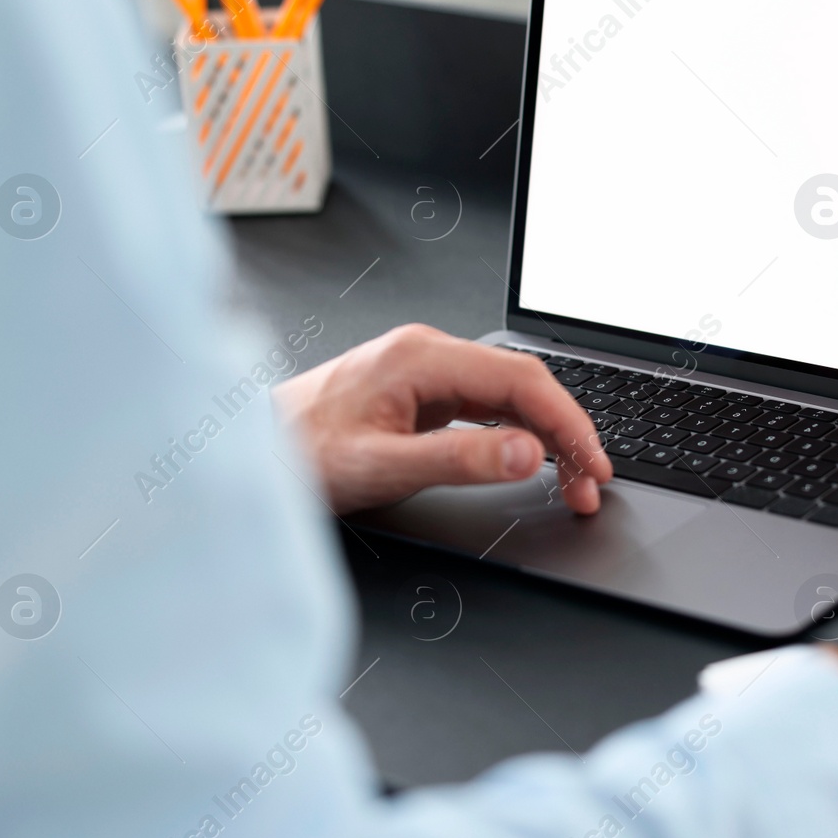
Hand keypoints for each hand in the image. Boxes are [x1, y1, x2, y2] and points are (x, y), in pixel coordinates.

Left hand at [274, 325, 611, 514]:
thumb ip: (459, 460)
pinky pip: (485, 407)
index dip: (567, 423)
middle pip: (523, 385)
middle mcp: (427, 354)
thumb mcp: (381, 467)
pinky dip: (517, 435)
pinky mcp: (419, 393)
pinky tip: (531, 459)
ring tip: (572, 479)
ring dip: (545, 435)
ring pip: (508, 396)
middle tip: (592, 483)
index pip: (521, 381)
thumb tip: (526, 453)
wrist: (244, 450)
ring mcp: (424, 371)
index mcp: (421, 357)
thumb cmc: (296, 453)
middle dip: (566, 432)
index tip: (594, 463)